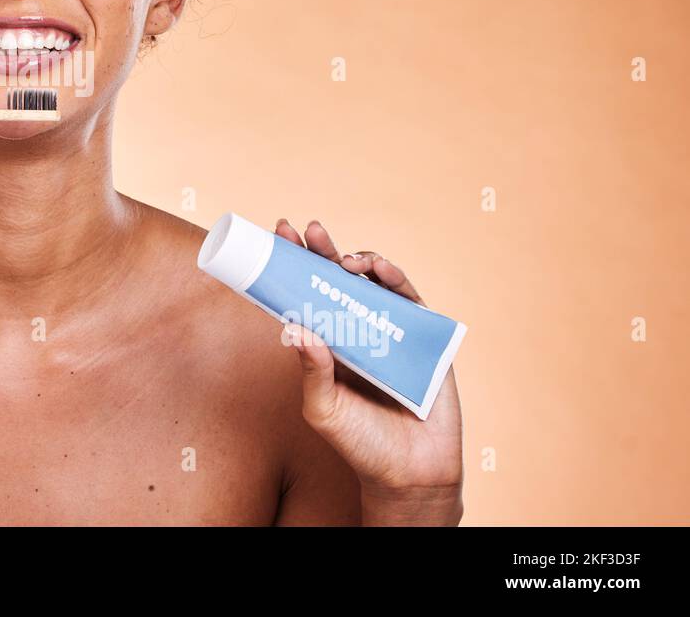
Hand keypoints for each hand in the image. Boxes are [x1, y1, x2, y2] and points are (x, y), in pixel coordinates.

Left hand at [275, 219, 463, 505]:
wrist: (411, 474)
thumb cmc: (361, 445)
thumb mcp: (324, 409)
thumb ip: (311, 372)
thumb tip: (293, 327)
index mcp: (327, 342)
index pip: (307, 294)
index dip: (295, 264)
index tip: (280, 234)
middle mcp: (357, 330)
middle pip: (337, 280)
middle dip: (321, 251)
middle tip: (307, 230)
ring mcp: (390, 331)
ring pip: (374, 283)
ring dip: (359, 260)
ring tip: (343, 258)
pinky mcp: (422, 338)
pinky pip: (410, 300)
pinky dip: (395, 279)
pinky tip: (378, 270)